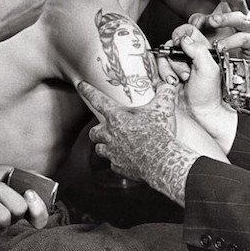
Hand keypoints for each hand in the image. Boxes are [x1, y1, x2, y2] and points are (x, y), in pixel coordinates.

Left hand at [76, 80, 196, 206]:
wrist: (162, 162)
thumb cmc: (160, 134)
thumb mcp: (164, 108)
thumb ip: (165, 93)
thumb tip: (168, 85)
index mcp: (117, 117)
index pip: (98, 100)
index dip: (88, 91)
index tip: (81, 86)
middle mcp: (110, 134)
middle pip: (94, 131)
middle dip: (98, 129)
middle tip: (108, 128)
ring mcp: (113, 152)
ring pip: (99, 148)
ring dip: (105, 145)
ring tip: (116, 143)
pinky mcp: (118, 166)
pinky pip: (113, 162)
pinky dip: (118, 159)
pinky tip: (128, 157)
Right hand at [157, 26, 238, 153]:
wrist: (199, 115)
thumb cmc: (208, 96)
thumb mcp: (209, 69)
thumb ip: (198, 49)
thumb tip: (184, 38)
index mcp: (201, 51)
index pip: (188, 31)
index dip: (182, 34)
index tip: (181, 44)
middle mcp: (187, 57)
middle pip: (172, 44)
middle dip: (176, 59)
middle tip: (186, 72)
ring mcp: (175, 67)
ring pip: (163, 56)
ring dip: (169, 69)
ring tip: (180, 81)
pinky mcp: (165, 76)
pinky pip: (156, 68)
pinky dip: (163, 75)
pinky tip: (171, 84)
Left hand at [189, 0, 249, 60]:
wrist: (234, 67)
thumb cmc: (221, 45)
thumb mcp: (207, 31)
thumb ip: (199, 22)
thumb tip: (194, 21)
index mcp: (232, 10)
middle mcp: (243, 17)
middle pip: (239, 0)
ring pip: (241, 18)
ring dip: (226, 18)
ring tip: (213, 21)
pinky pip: (243, 39)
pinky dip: (230, 42)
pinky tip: (220, 45)